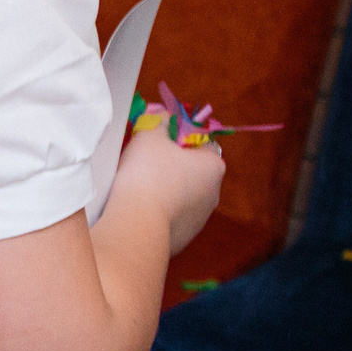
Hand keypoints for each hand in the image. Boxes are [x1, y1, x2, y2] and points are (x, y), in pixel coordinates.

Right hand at [114, 123, 225, 254]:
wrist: (137, 226)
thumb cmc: (146, 175)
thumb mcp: (150, 135)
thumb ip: (159, 120)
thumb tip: (163, 113)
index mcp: (213, 165)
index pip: (202, 141)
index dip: (181, 135)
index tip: (160, 137)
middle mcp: (214, 192)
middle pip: (193, 169)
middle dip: (173, 163)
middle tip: (146, 160)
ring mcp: (201, 218)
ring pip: (183, 194)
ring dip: (167, 188)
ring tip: (139, 186)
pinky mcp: (184, 237)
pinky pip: (172, 216)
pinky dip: (160, 210)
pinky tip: (140, 208)